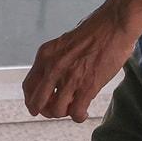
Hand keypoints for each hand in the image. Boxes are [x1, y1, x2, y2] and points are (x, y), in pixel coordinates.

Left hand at [22, 3, 138, 122]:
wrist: (114, 24)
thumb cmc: (94, 29)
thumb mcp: (64, 42)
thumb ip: (56, 59)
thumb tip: (55, 78)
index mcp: (45, 55)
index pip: (28, 86)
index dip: (32, 101)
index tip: (39, 106)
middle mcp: (53, 67)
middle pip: (38, 103)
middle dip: (46, 111)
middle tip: (58, 110)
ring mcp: (70, 78)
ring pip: (57, 111)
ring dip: (65, 113)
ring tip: (74, 108)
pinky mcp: (88, 85)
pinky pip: (76, 112)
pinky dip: (79, 116)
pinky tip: (84, 112)